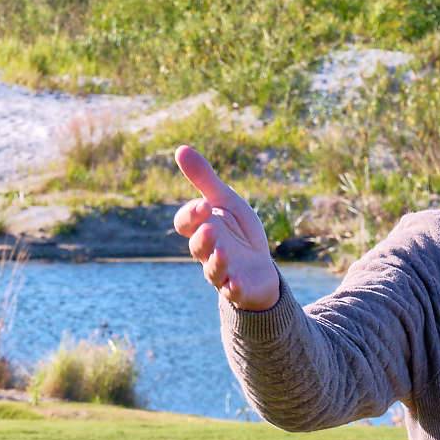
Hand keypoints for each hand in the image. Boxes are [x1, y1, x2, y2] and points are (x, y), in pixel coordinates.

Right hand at [173, 144, 280, 311]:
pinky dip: (234, 288)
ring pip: (212, 270)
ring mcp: (222, 271)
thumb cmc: (238, 232)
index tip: (204, 204)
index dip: (191, 214)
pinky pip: (233, 291)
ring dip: (216, 261)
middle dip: (202, 238)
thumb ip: (204, 179)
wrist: (259, 267)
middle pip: (197, 246)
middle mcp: (208, 251)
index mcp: (202, 228)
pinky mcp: (239, 288)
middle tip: (210, 227)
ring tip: (223, 252)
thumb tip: (180, 148)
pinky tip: (237, 284)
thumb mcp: (225, 202)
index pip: (185, 223)